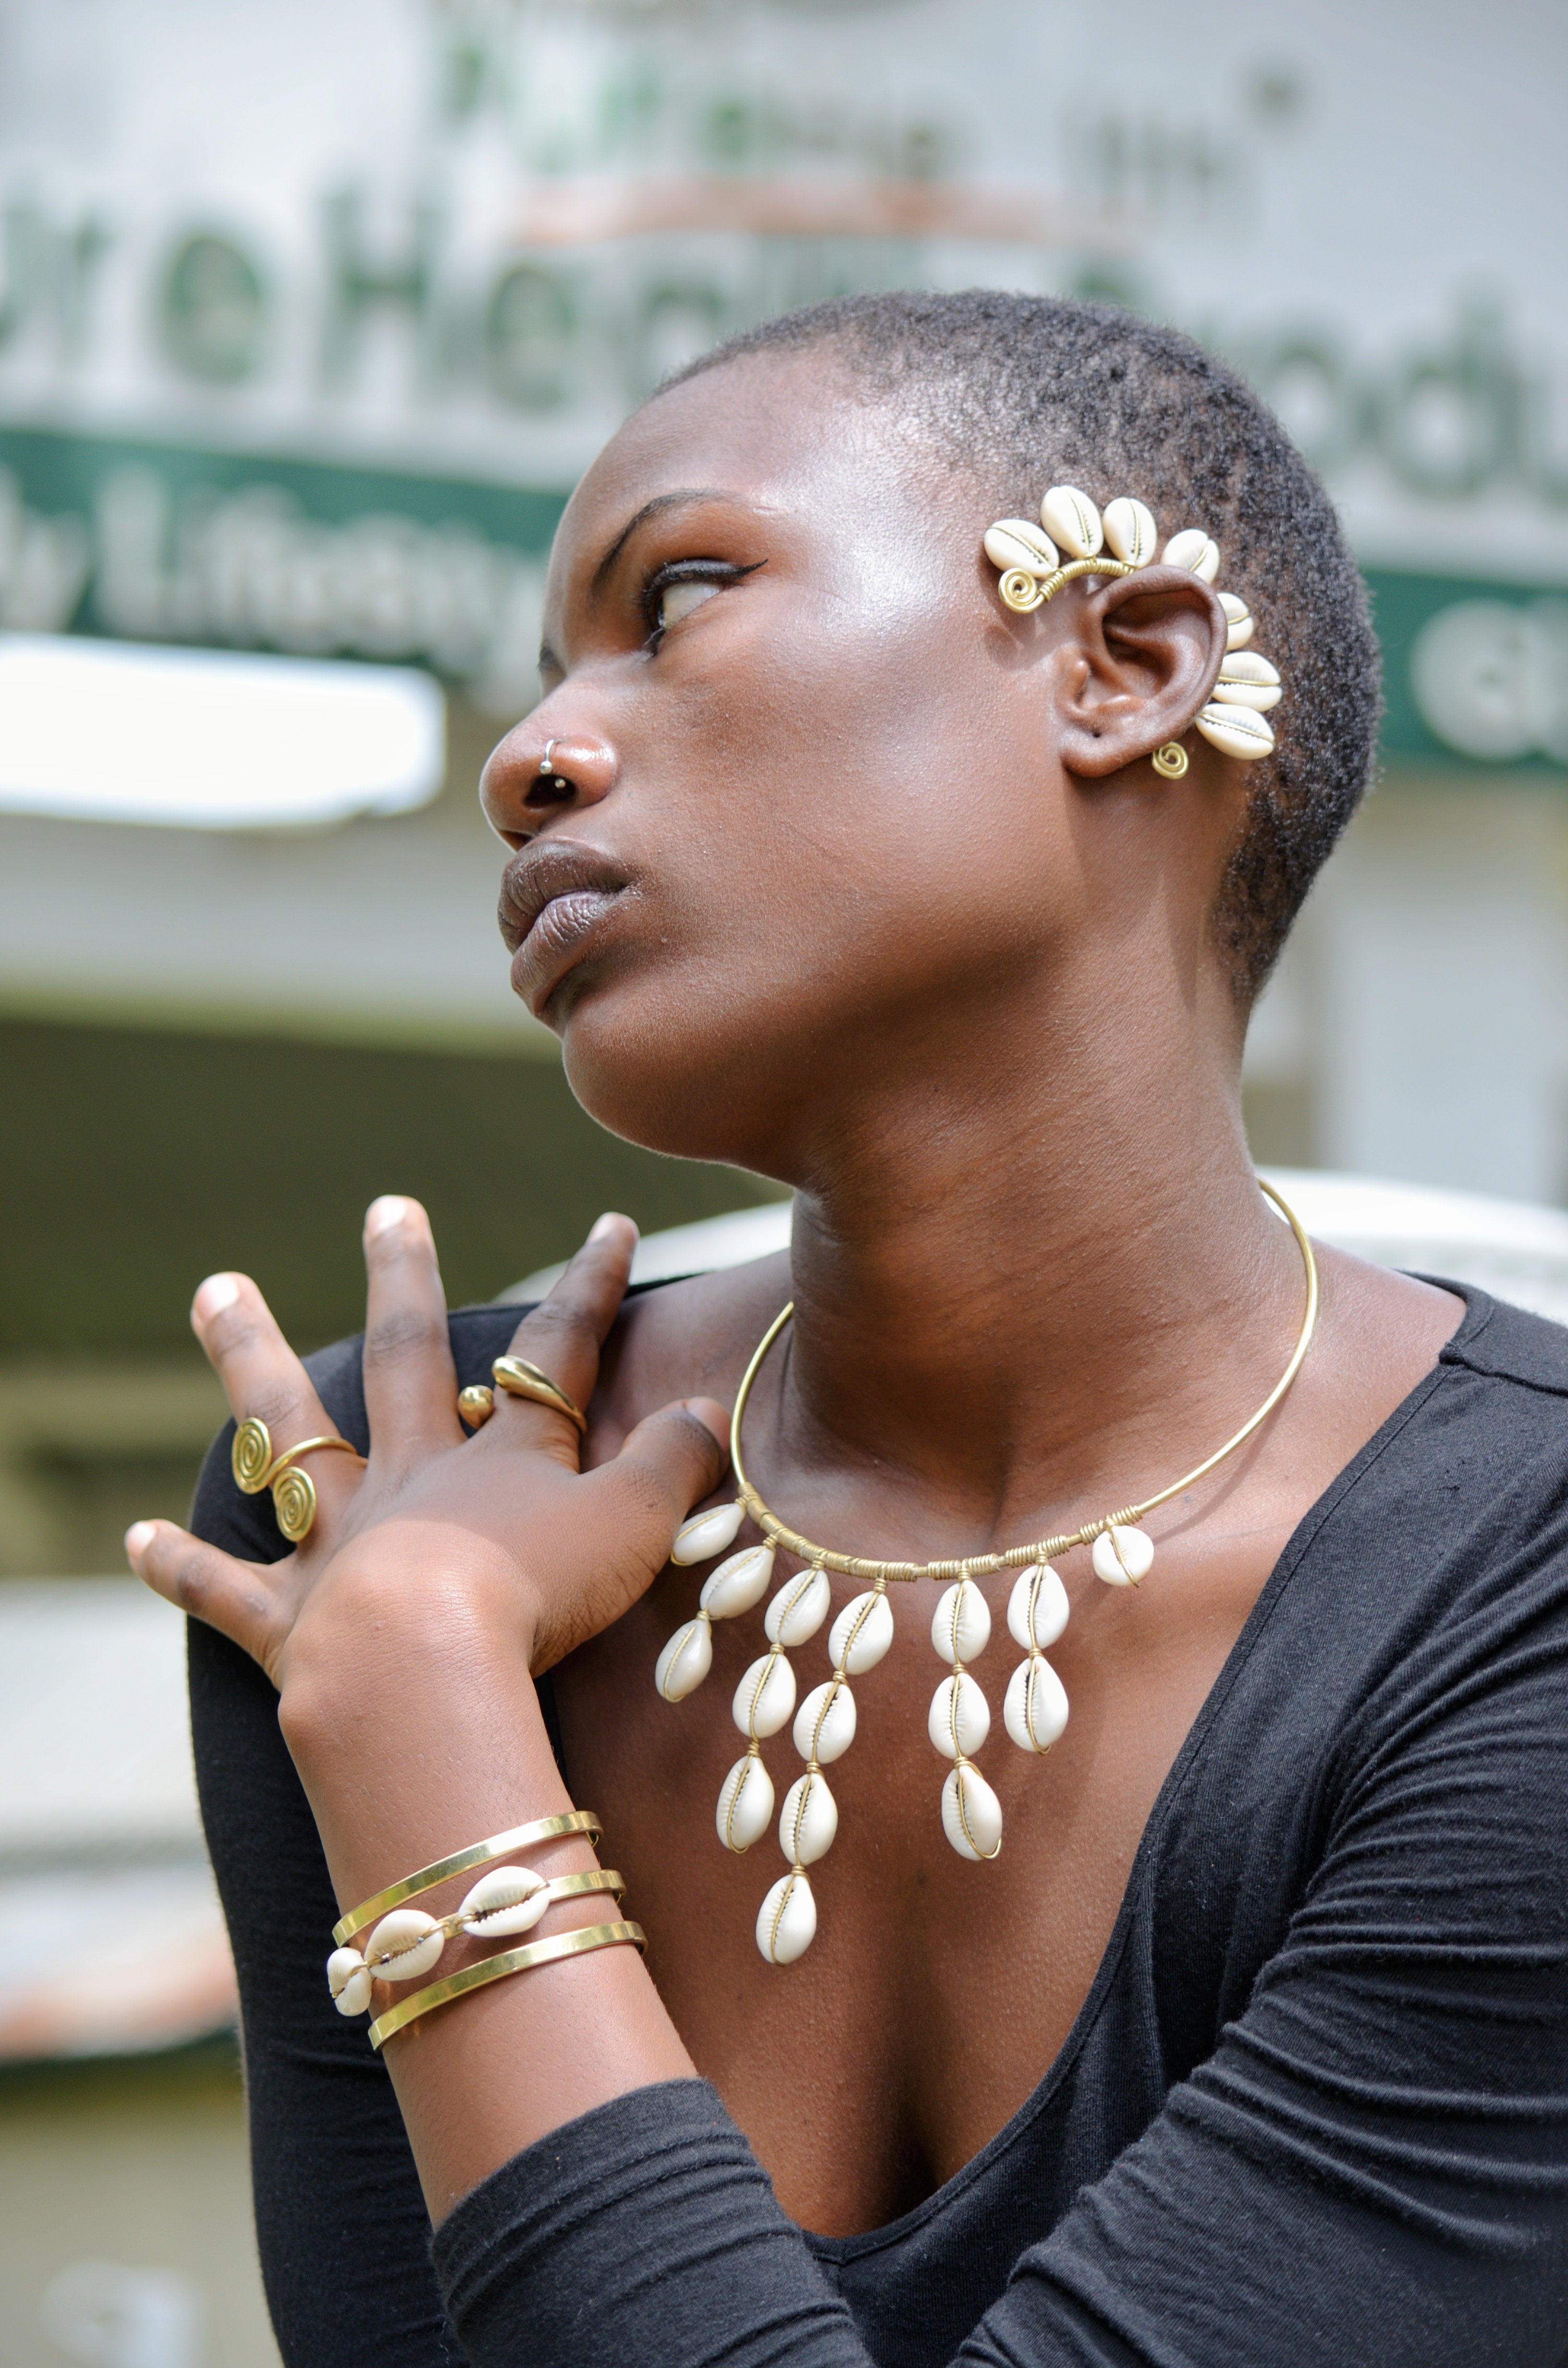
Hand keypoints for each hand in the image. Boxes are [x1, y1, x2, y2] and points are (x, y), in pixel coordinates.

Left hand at [126, 1198, 729, 1711]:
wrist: (424, 1669)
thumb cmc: (538, 1597)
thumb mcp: (633, 1526)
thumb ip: (674, 1465)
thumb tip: (707, 1410)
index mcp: (502, 1460)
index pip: (555, 1353)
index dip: (590, 1288)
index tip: (611, 1225)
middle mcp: (414, 1481)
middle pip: (403, 1359)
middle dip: (401, 1278)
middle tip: (386, 1208)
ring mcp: (344, 1543)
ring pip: (290, 1437)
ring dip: (250, 1360)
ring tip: (216, 1290)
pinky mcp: (293, 1620)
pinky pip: (227, 1588)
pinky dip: (183, 1566)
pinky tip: (139, 1535)